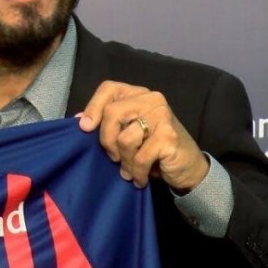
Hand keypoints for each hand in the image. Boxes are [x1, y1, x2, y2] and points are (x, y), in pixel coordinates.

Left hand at [78, 81, 208, 190]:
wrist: (188, 168)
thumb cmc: (153, 150)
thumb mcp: (128, 132)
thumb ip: (107, 123)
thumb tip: (79, 119)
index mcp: (138, 94)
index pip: (109, 88)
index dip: (93, 107)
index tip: (85, 128)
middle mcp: (152, 100)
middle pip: (112, 113)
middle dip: (107, 140)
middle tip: (114, 157)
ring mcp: (162, 116)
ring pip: (124, 138)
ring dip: (124, 161)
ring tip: (129, 170)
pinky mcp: (169, 136)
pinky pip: (139, 157)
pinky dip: (136, 172)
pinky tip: (139, 178)